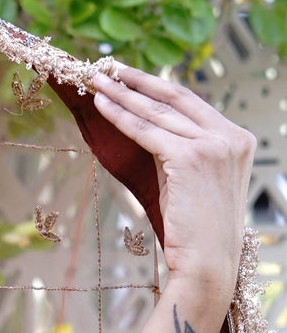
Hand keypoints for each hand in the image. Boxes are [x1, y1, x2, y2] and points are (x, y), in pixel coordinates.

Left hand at [91, 64, 254, 303]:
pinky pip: (145, 130)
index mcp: (237, 139)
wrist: (207, 264)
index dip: (157, 86)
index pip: (190, 103)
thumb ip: (179, 149)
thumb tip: (145, 124)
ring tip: (96, 81)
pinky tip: (102, 105)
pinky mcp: (190, 158)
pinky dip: (120, 116)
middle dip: (137, 80)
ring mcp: (213, 145)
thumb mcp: (192, 179)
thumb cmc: (195, 229)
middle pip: (174, 98)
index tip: (131, 76)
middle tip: (108, 68)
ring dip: (122, 94)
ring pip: (156, 112)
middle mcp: (230, 137)